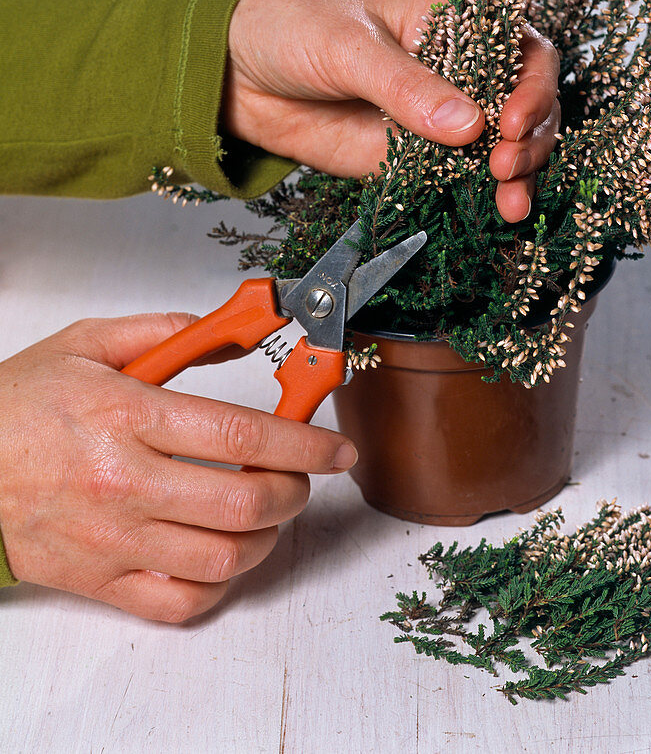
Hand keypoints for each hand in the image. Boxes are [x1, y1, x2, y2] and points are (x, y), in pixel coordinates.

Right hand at [0, 315, 356, 621]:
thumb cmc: (18, 405)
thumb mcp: (87, 343)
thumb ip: (166, 331)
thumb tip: (231, 334)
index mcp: (128, 417)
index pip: (243, 437)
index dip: (305, 444)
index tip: (336, 448)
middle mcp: (124, 483)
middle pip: (245, 504)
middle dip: (296, 490)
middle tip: (301, 476)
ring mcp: (112, 539)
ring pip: (223, 559)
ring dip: (267, 537)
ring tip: (265, 512)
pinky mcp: (98, 580)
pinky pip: (177, 603)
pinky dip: (218, 585)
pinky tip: (222, 554)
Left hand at [225, 0, 559, 222]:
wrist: (236, 73)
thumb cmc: (292, 27)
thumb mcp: (348, 46)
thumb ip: (405, 86)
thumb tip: (469, 126)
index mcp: (453, 21)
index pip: (521, 47)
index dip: (531, 83)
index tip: (510, 120)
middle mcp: (459, 68)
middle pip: (527, 100)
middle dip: (531, 136)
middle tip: (506, 165)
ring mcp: (441, 117)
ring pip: (505, 145)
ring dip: (521, 173)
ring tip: (511, 201)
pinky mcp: (418, 157)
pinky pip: (463, 177)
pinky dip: (485, 196)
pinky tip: (498, 212)